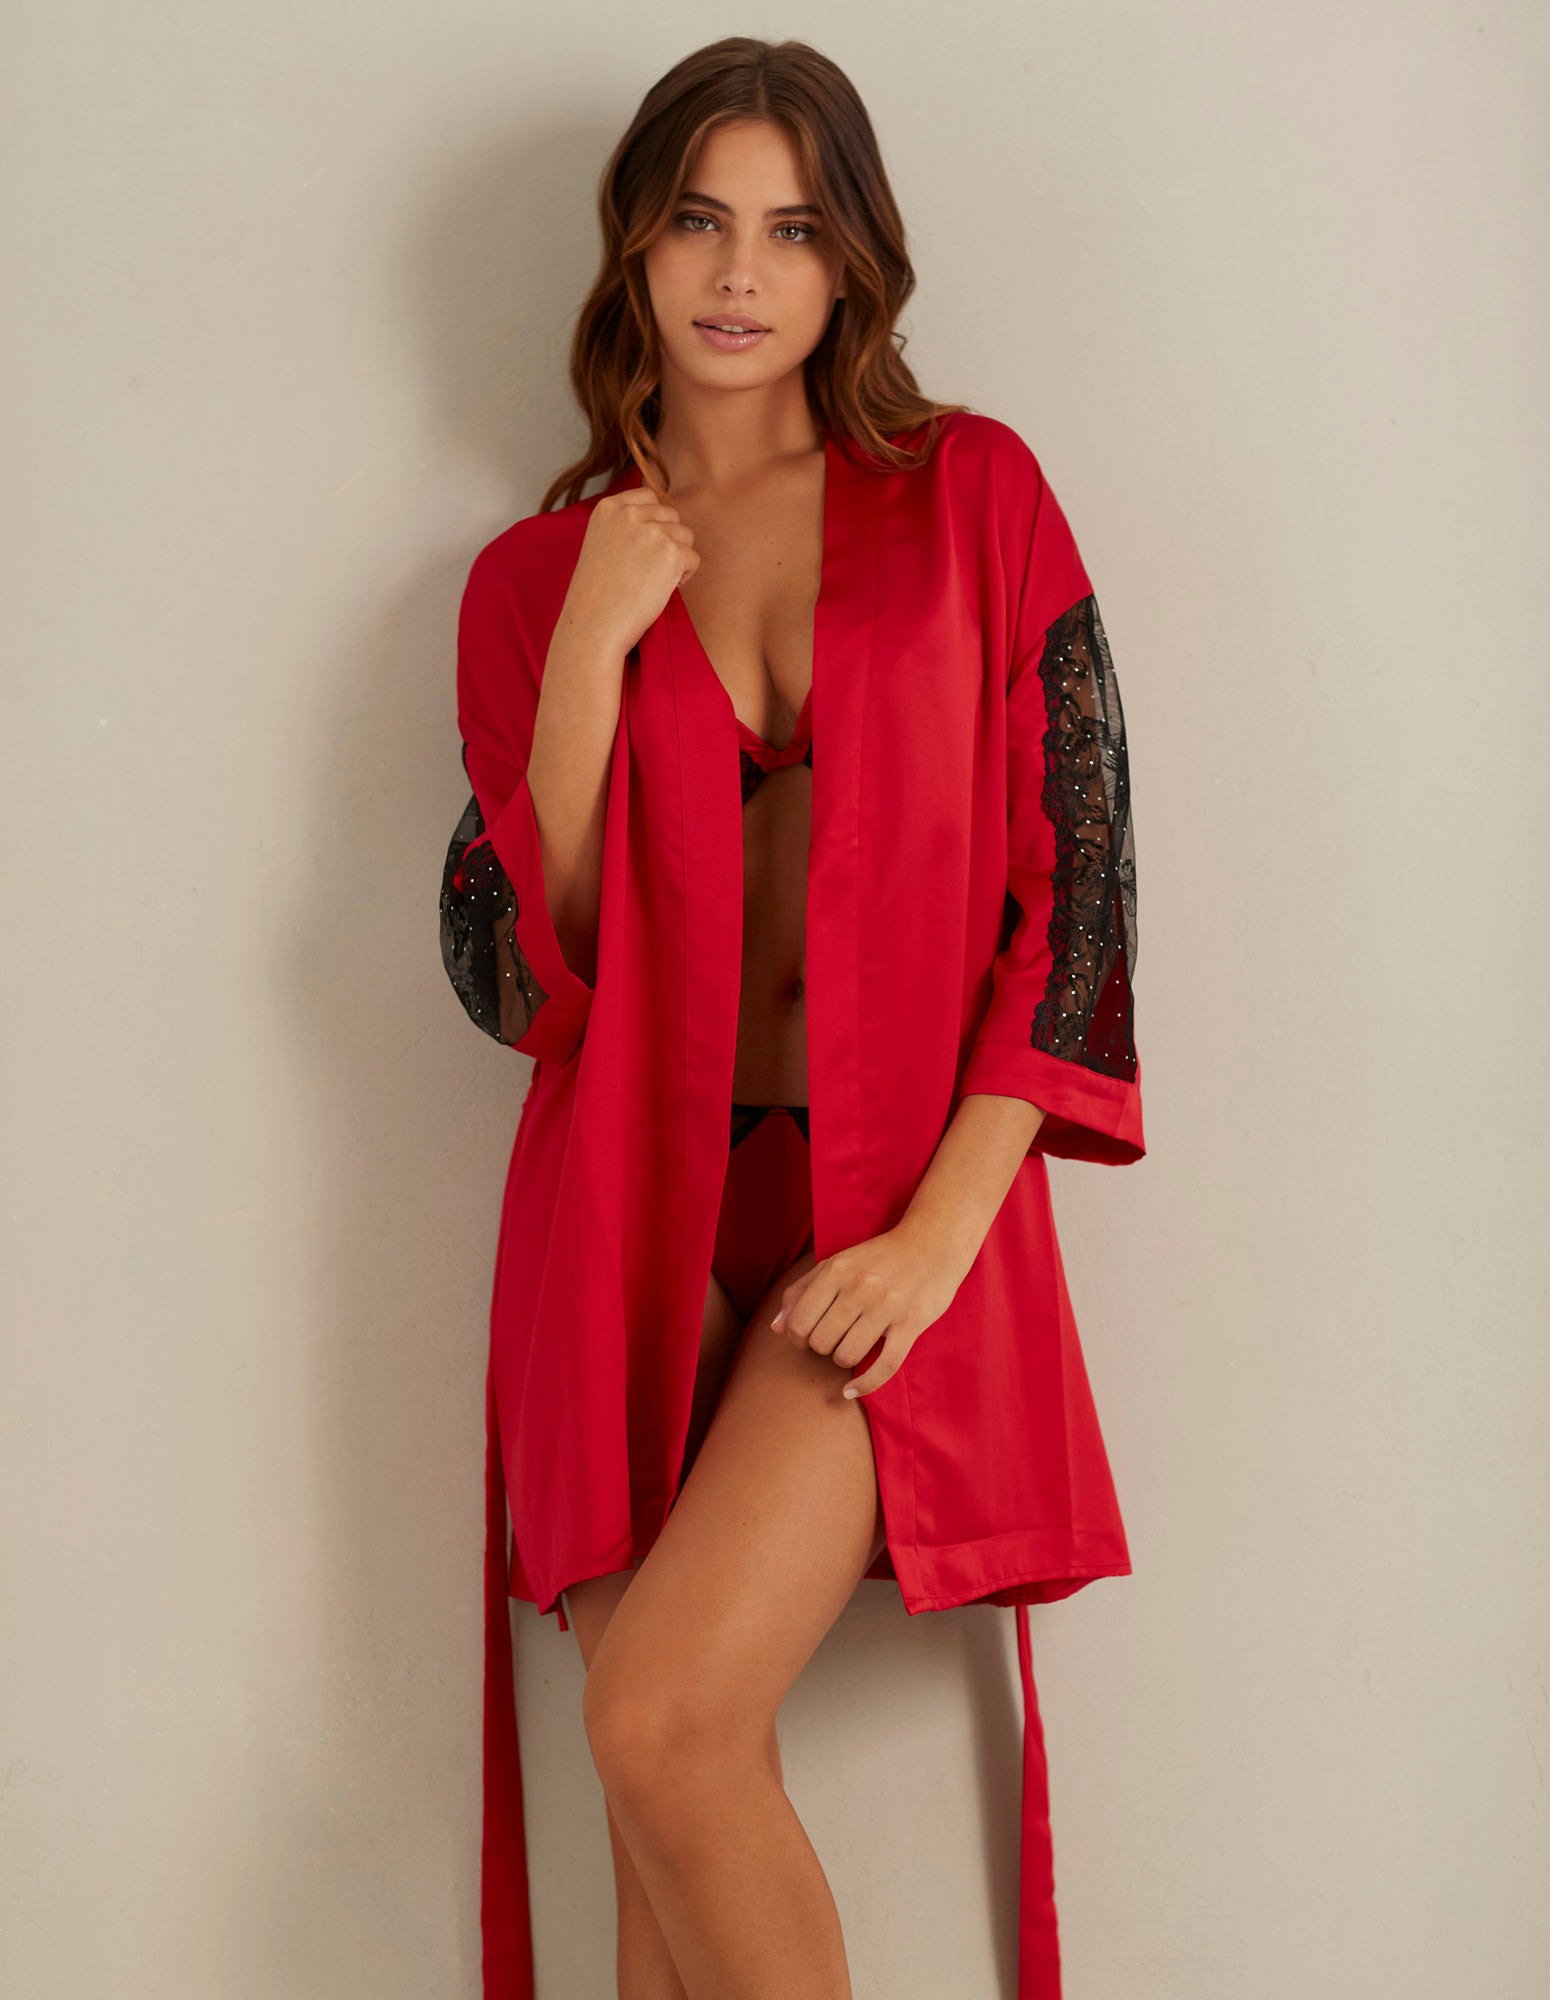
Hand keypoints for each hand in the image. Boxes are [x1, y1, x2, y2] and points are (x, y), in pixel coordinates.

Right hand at [559, 485, 700, 661]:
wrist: (594, 626)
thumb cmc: (597, 593)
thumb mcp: (601, 542)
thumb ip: (625, 524)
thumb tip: (662, 516)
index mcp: (609, 507)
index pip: (649, 496)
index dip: (653, 523)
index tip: (641, 549)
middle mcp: (630, 513)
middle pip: (671, 514)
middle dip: (667, 540)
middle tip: (646, 570)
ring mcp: (652, 531)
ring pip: (686, 535)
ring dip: (677, 558)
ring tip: (651, 581)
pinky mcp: (672, 553)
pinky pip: (693, 559)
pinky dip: (684, 577)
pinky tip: (660, 590)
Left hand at [770, 1219, 972, 1398]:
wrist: (933, 1244)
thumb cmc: (879, 1257)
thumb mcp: (836, 1264)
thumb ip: (801, 1291)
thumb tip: (776, 1327)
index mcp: (836, 1270)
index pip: (798, 1322)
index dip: (797, 1338)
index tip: (808, 1337)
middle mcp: (859, 1287)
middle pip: (820, 1342)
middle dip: (822, 1347)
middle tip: (835, 1338)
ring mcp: (886, 1306)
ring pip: (846, 1355)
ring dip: (844, 1359)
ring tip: (852, 1347)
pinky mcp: (910, 1324)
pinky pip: (884, 1366)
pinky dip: (865, 1385)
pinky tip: (852, 1390)